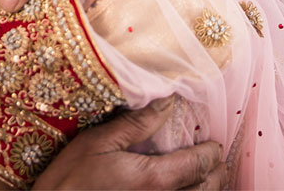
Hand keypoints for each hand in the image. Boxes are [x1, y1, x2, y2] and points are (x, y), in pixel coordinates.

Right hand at [34, 99, 228, 189]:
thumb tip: (168, 103)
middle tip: (215, 160)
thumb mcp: (97, 143)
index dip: (211, 152)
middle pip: (207, 189)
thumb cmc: (68, 182)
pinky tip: (183, 190)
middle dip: (215, 173)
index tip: (213, 144)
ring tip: (206, 178)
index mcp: (154, 179)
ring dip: (206, 190)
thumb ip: (136, 124)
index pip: (200, 165)